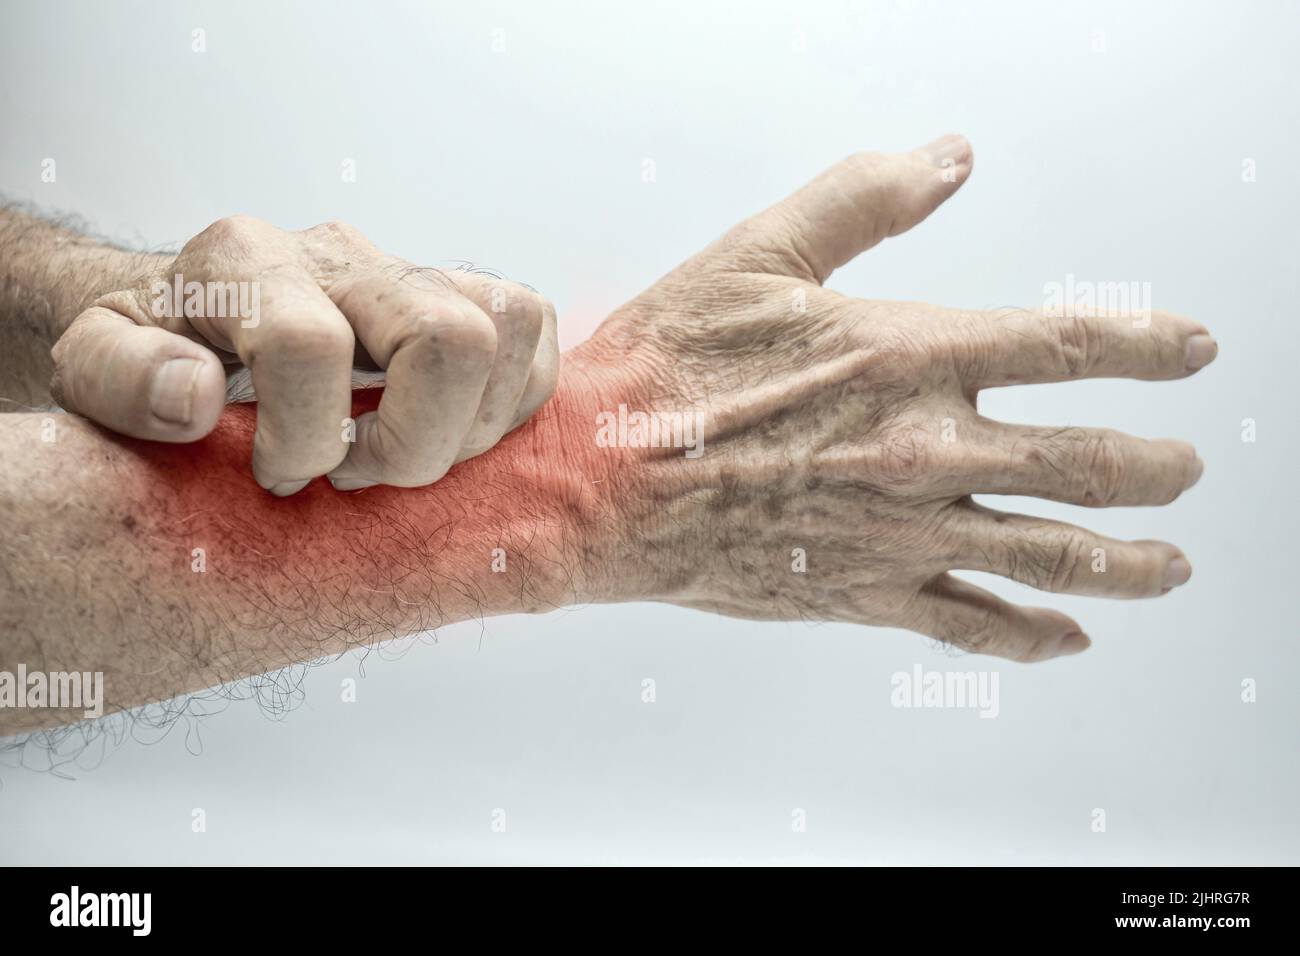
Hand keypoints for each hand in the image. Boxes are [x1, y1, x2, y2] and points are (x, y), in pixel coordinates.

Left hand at [49, 217, 558, 493]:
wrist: (196, 311)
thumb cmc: (157, 350)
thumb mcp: (95, 366)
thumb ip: (120, 377)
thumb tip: (192, 398)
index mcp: (245, 263)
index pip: (311, 347)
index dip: (303, 439)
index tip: (277, 474)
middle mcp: (342, 256)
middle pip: (448, 335)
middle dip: (417, 441)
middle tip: (358, 472)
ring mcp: (412, 269)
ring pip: (507, 327)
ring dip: (474, 426)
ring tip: (406, 454)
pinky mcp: (463, 290)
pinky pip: (531, 331)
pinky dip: (513, 397)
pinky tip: (449, 430)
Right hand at [569, 134, 1215, 661]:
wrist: (593, 482)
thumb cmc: (662, 372)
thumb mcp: (756, 255)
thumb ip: (862, 200)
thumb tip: (948, 158)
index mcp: (907, 356)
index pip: (1069, 346)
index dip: (1148, 346)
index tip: (1191, 352)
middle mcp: (924, 450)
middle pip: (1087, 464)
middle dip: (1155, 469)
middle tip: (1185, 470)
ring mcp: (900, 532)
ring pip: (1052, 557)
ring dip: (1127, 563)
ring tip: (1169, 564)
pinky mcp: (861, 593)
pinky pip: (972, 624)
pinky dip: (1032, 635)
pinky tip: (1065, 637)